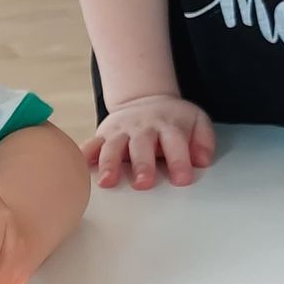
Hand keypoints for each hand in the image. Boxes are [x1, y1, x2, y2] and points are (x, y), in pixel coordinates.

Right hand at [84, 95, 214, 188]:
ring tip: (107, 182)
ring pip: (113, 146)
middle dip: (142, 164)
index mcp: (169, 125)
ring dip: (109, 164)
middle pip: (142, 145)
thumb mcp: (196, 121)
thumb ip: (203, 140)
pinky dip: (85, 154)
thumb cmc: (172, 119)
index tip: (181, 180)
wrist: (145, 99)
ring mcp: (121, 130)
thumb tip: (202, 160)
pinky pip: (92, 144)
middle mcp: (143, 127)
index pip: (175, 142)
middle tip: (143, 184)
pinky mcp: (104, 134)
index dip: (179, 161)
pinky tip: (80, 165)